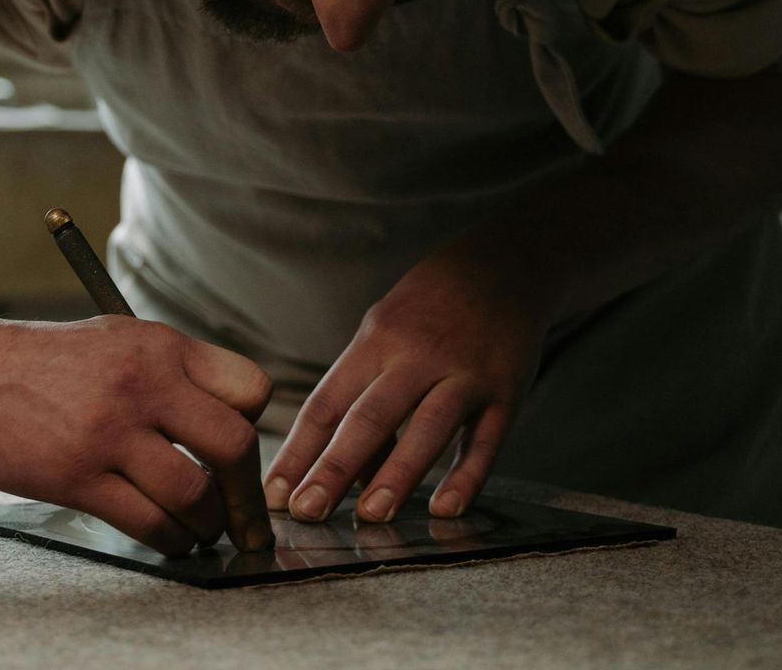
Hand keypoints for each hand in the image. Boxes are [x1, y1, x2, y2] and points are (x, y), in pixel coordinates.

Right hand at [0, 314, 273, 556]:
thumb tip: (223, 414)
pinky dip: (170, 541)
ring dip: (207, 526)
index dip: (254, 428)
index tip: (242, 457)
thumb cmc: (39, 360)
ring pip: (195, 495)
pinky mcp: (76, 475)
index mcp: (159, 347)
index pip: (250, 389)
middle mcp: (143, 383)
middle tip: (243, 517)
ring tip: (201, 532)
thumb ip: (169, 369)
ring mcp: (109, 431)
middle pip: (235, 446)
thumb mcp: (116, 338)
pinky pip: (148, 522)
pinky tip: (168, 539)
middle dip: (246, 494)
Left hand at [262, 244, 549, 523]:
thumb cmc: (428, 308)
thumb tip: (341, 469)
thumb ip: (365, 396)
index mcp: (376, 342)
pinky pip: (484, 440)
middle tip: (308, 513)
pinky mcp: (506, 391)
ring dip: (397, 475)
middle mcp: (417, 356)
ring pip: (427, 428)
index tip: (275, 494)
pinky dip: (467, 477)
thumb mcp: (385, 332)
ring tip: (370, 517)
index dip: (300, 450)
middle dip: (335, 468)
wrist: (504, 264)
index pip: (327, 402)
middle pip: (370, 416)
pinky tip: (446, 510)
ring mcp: (464, 374)